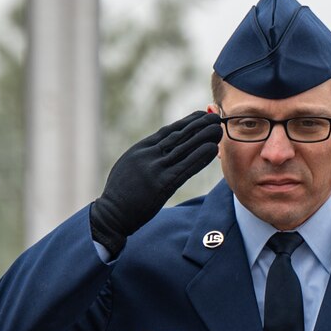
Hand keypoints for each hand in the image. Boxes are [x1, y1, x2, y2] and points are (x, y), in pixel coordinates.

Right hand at [87, 110, 223, 256]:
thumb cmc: (120, 194)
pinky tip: (212, 150)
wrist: (112, 215)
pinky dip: (200, 157)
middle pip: (178, 136)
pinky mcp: (162, 185)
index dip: (187, 122)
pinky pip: (185, 168)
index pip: (168, 131)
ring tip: (218, 130)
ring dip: (203, 137)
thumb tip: (160, 148)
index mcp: (140, 149)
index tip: (201, 116)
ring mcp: (155, 169)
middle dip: (198, 125)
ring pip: (184, 149)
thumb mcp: (128, 166)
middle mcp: (148, 155)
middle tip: (215, 117)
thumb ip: (144, 156)